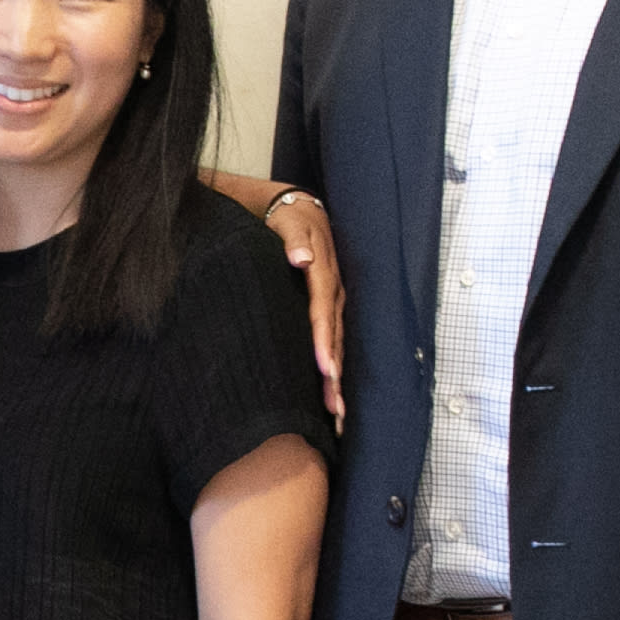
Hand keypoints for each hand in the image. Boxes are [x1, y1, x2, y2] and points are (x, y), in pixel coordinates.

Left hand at [269, 192, 345, 422]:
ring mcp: (332, 299)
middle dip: (335, 373)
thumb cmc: (283, 217)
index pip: (323, 311)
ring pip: (336, 342)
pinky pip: (331, 338)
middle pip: (334, 335)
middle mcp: (332, 289)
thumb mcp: (286, 220)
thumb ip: (293, 238)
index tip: (325, 369)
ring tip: (336, 413)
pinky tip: (330, 392)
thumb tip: (301, 259)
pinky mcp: (327, 307)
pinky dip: (332, 366)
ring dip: (336, 378)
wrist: (294, 206)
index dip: (324, 340)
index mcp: (322, 270)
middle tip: (333, 408)